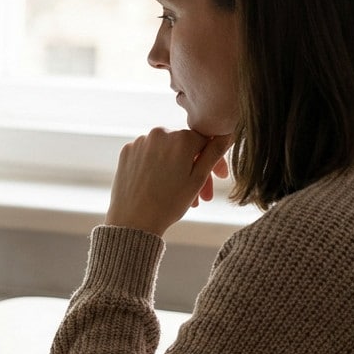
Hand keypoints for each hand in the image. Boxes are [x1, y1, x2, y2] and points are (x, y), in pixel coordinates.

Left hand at [105, 129, 231, 235]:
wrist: (133, 221)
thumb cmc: (168, 204)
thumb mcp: (198, 179)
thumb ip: (214, 153)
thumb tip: (226, 134)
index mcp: (180, 138)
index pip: (205, 140)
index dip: (213, 160)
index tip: (218, 177)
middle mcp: (159, 133)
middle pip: (184, 147)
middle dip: (195, 169)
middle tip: (203, 195)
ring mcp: (140, 141)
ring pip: (167, 152)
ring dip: (177, 170)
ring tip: (183, 197)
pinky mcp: (127, 151)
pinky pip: (149, 155)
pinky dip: (157, 168)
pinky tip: (161, 187)